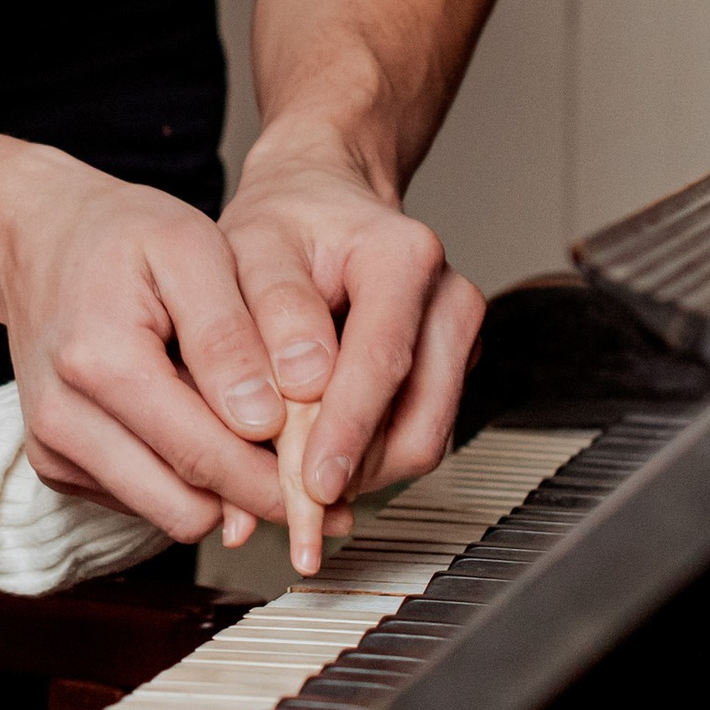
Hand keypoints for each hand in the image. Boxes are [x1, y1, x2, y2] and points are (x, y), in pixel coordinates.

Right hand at [0, 148, 294, 538]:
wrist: (37, 241)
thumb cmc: (120, 235)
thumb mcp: (191, 249)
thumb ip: (229, 335)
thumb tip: (264, 422)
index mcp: (100, 363)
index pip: (206, 457)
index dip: (279, 483)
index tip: (334, 488)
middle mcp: (63, 419)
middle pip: (187, 508)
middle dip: (257, 500)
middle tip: (311, 476)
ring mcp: (53, 449)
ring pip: (168, 515)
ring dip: (223, 494)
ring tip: (265, 445)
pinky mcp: (56, 465)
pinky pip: (142, 502)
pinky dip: (183, 479)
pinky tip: (206, 430)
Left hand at [219, 142, 484, 511]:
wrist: (322, 203)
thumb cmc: (285, 224)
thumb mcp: (251, 248)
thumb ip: (271, 312)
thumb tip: (300, 388)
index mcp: (404, 257)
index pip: (383, 363)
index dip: (346, 433)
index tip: (313, 487)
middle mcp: (448, 299)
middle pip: (417, 419)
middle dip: (353, 470)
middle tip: (293, 507)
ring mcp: (458, 339)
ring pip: (422, 440)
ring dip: (359, 473)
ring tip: (293, 481)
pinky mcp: (450, 372)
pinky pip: (414, 435)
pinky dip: (366, 459)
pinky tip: (316, 456)